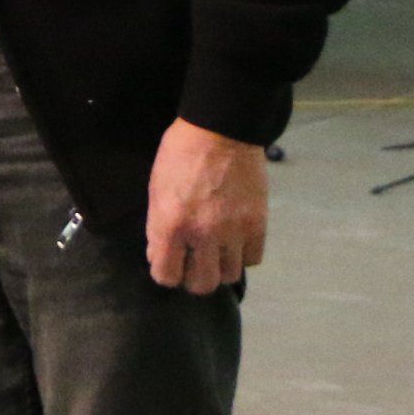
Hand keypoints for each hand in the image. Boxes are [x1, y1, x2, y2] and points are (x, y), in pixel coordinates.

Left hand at [145, 119, 269, 293]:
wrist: (221, 130)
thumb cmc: (180, 155)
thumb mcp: (156, 189)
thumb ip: (156, 227)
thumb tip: (158, 256)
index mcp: (171, 224)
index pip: (167, 276)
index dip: (166, 273)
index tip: (169, 264)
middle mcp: (203, 234)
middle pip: (202, 284)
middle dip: (194, 278)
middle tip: (194, 263)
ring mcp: (234, 230)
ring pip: (229, 275)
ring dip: (220, 267)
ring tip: (216, 252)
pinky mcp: (258, 223)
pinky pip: (253, 258)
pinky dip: (243, 255)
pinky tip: (235, 242)